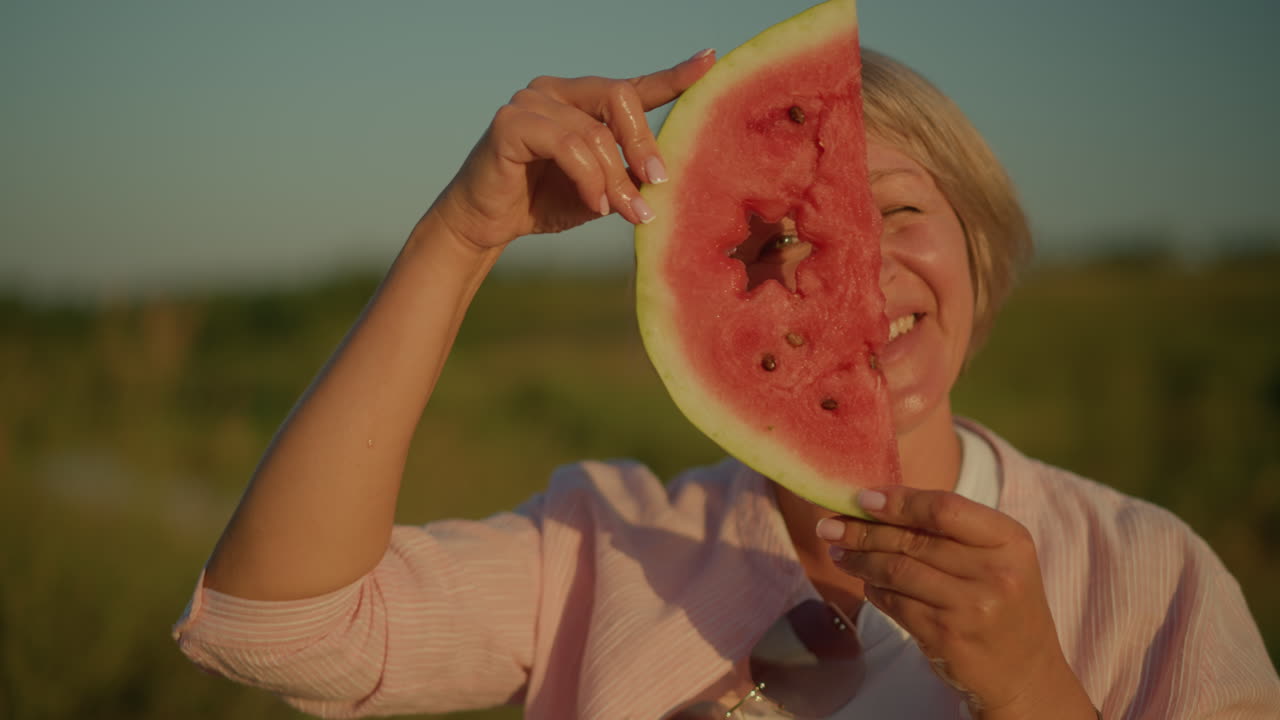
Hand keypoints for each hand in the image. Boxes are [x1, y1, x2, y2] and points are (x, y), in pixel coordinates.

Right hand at [429, 50, 714, 251]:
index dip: (673, 75)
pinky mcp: (511, 122)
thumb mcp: (599, 191)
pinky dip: (588, 179)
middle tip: (659, 186)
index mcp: (583, 102)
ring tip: (625, 213)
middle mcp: (558, 91)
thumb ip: (627, 177)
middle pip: (620, 97)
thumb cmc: (542, 203)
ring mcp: (532, 101)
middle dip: (644, 146)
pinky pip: (567, 146)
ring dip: (616, 179)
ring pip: (595, 133)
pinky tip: (596, 204)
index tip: (709, 61)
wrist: (486, 225)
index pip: (634, 87)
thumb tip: (663, 182)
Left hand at [818, 487, 1094, 718]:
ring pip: (896, 571)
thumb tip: (877, 502)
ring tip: (838, 552)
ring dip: (859, 560)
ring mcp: (971, 607)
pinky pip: (895, 603)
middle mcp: (995, 572)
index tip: (861, 498)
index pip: (944, 509)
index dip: (898, 501)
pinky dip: (873, 589)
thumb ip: (950, 529)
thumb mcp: (996, 558)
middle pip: (913, 540)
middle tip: (829, 526)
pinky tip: (864, 582)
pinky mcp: (946, 636)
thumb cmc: (1002, 602)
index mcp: (1010, 541)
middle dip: (863, 530)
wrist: (1025, 673)